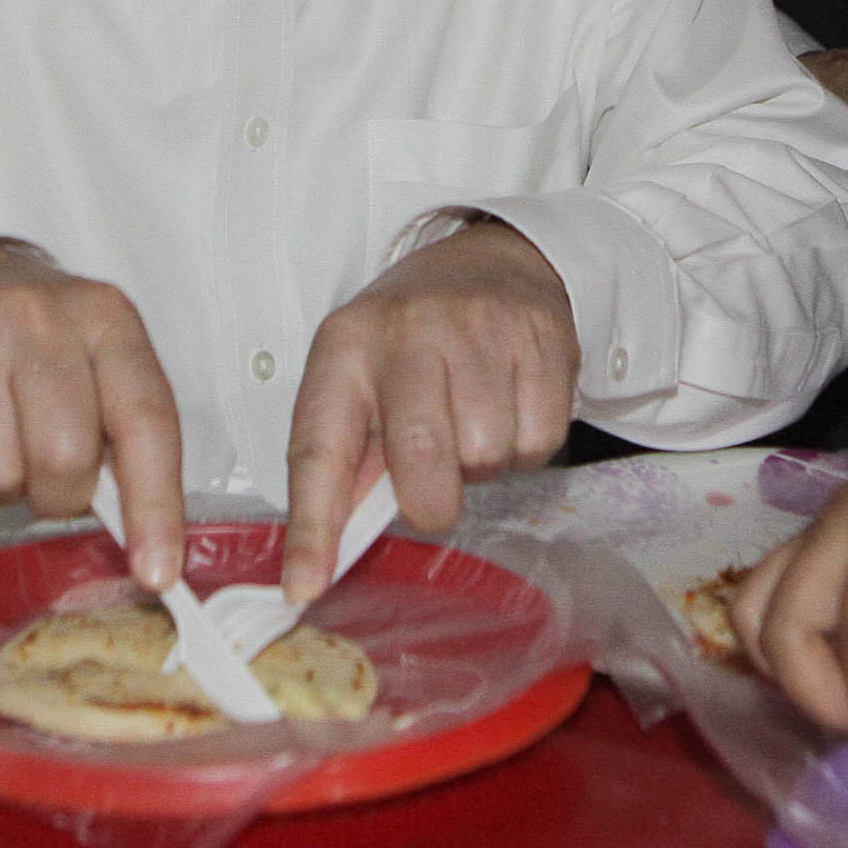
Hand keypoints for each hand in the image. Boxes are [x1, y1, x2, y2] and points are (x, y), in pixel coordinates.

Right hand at [0, 240, 186, 585]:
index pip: (145, 422)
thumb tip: (151, 549)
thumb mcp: (103, 365)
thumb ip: (130, 442)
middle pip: (64, 458)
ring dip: (0, 485)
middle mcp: (37, 318)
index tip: (156, 571)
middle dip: (58, 492)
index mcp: (106, 319)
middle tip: (46, 471)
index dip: (155, 507)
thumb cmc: (41, 342)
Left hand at [286, 218, 574, 590]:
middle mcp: (409, 332)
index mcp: (345, 347)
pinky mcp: (542, 336)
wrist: (491, 259)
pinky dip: (529, 442)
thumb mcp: (359, 381)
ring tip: (473, 418)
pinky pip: (542, 440)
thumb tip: (321, 565)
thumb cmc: (411, 340)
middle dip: (431, 498)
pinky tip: (512, 403)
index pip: (319, 451)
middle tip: (435, 480)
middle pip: (423, 460)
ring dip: (484, 462)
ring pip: (490, 455)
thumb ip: (345, 466)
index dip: (313, 529)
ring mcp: (480, 328)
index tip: (304, 588)